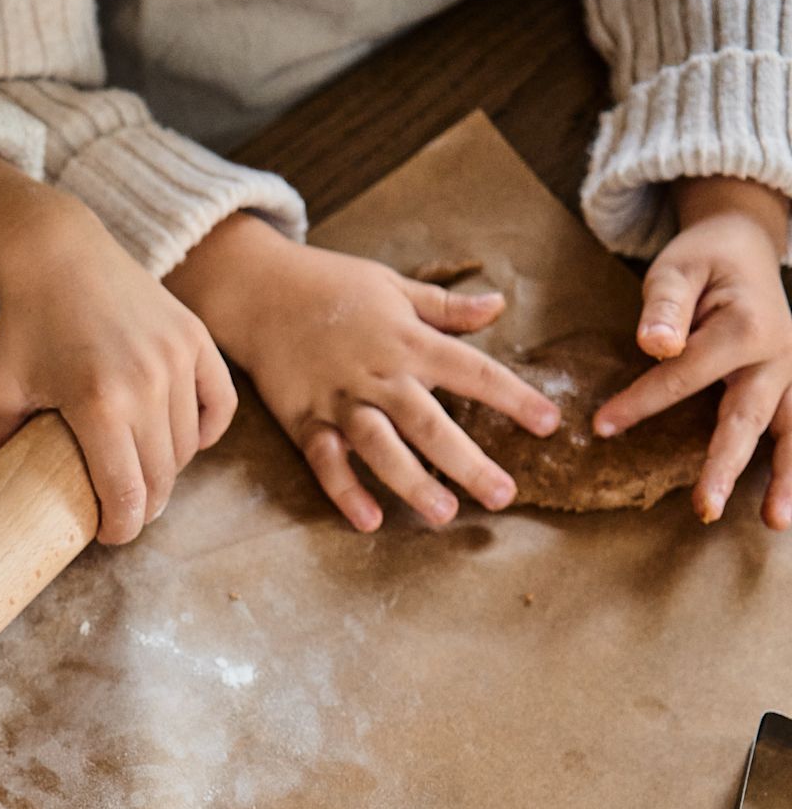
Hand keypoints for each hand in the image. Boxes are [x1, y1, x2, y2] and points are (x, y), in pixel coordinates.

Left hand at [0, 154, 235, 543]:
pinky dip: (206, 431)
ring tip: (145, 475)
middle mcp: (146, 385)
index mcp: (98, 405)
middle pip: (161, 480)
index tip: (110, 535)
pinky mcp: (196, 339)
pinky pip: (219, 405)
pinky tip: (184, 442)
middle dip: (144, 507)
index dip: (121, 527)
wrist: (57, 250)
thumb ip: (3, 444)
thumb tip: (12, 484)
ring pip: (188, 448)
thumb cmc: (25, 323)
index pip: (127, 494)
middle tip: (126, 511)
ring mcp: (177, 359)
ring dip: (168, 471)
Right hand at [165, 214, 559, 530]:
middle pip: (430, 423)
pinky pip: (326, 461)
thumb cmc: (331, 286)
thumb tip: (499, 305)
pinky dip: (345, 491)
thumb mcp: (395, 286)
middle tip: (504, 496)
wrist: (259, 290)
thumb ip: (447, 308)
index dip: (513, 397)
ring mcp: (340, 400)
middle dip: (468, 461)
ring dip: (412, 483)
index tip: (549, 424)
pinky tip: (370, 521)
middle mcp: (378, 373)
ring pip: (381, 447)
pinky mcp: (305, 420)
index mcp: (408, 340)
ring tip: (445, 514)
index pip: (472, 371)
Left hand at [593, 177, 791, 527]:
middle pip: (746, 418)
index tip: (601, 427)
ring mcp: (791, 374)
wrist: (746, 247)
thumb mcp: (677, 268)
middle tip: (705, 509)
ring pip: (790, 432)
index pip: (686, 376)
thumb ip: (664, 305)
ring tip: (775, 523)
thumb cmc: (704, 261)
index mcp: (746, 325)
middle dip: (725, 467)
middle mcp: (778, 354)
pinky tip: (781, 509)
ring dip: (786, 479)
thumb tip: (655, 345)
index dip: (642, 403)